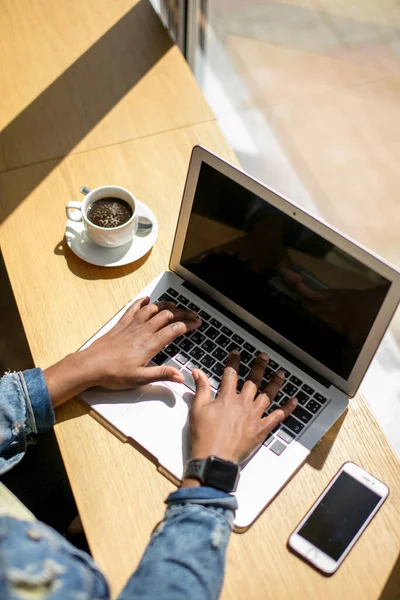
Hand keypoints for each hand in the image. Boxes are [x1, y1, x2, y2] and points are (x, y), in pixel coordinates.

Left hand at [44, 296, 200, 405]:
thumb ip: (162, 375)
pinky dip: (141, 302)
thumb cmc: (113, 374)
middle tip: (192, 314)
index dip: (188, 324)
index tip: (197, 323)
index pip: (174, 329)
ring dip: (166, 305)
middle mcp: (143, 331)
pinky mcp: (121, 325)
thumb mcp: (141, 378)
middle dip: (182, 313)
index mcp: (150, 344)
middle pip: (167, 315)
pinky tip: (146, 299)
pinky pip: (133, 309)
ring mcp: (132, 326)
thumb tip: (181, 376)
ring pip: (153, 309)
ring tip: (175, 305)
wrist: (91, 365)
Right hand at [185, 351, 296, 471]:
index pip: (231, 374)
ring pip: (268, 395)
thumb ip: (201, 389)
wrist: (214, 460)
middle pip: (253, 380)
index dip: (234, 361)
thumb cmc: (204, 437)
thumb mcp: (197, 410)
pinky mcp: (261, 429)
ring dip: (275, 383)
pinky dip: (287, 408)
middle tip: (264, 357)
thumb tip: (198, 372)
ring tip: (280, 373)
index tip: (236, 353)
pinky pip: (278, 416)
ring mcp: (254, 416)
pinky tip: (293, 401)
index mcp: (227, 398)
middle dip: (259, 367)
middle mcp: (243, 404)